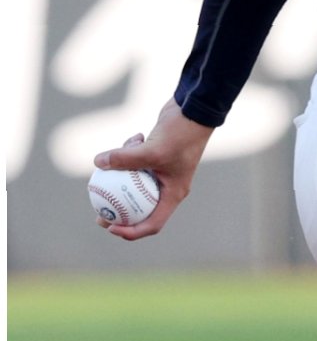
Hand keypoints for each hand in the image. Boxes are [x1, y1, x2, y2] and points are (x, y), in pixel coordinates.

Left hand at [93, 98, 213, 240]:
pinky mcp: (156, 157)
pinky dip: (131, 152)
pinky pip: (137, 162)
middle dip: (119, 211)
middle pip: (140, 208)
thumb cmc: (181, 134)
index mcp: (173, 194)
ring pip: (135, 182)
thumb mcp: (152, 149)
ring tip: (109, 164)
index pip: (152, 223)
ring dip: (122, 172)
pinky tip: (134, 137)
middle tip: (97, 213)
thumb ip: (125, 158)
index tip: (109, 227)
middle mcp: (168, 187)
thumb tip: (98, 163)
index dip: (130, 231)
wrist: (195, 110)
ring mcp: (162, 172)